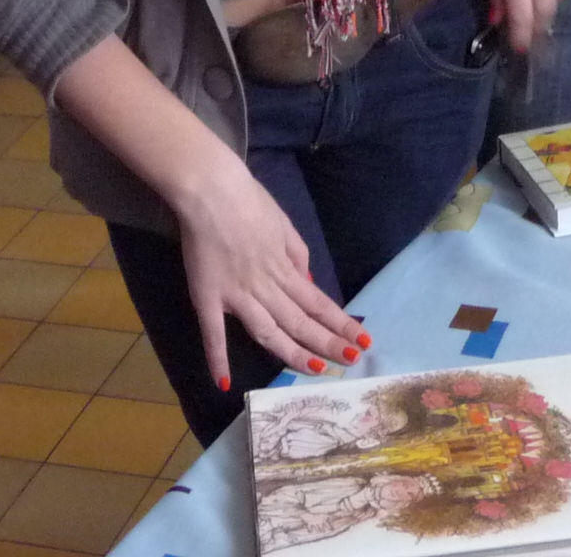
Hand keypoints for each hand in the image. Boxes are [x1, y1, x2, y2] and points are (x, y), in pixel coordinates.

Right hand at [172, 153, 365, 386]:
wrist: (210, 188)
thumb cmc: (247, 200)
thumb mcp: (283, 223)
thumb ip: (297, 254)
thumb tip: (308, 280)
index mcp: (285, 267)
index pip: (318, 302)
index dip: (341, 324)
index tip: (363, 342)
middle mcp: (266, 286)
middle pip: (301, 321)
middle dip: (328, 343)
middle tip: (351, 362)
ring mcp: (237, 294)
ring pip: (269, 332)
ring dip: (292, 353)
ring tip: (316, 370)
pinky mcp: (207, 297)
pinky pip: (213, 332)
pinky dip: (218, 357)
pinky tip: (224, 382)